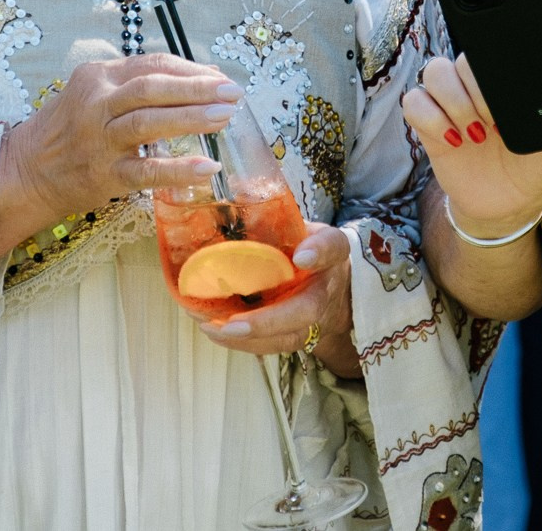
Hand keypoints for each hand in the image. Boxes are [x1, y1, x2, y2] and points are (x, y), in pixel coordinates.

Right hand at [0, 53, 239, 254]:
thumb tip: (203, 79)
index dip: (191, 69)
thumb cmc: (71, 128)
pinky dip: (178, 168)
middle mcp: (96, 104)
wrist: (26, 171)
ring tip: (225, 117)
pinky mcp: (104, 175)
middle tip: (232, 92)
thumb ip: (140, 85)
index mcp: (98, 77)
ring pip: (148, 123)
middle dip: (197, 88)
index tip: (220, 78)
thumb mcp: (96, 93)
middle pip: (152, 88)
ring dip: (191, 118)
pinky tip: (207, 165)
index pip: (152, 64)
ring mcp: (99, 140)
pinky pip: (146, 171)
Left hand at [196, 221, 353, 363]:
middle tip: (232, 324)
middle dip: (267, 321)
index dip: (318, 252)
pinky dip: (239, 343)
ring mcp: (313, 321)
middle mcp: (326, 290)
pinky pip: (270, 347)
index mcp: (330, 252)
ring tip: (210, 327)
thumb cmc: (306, 249)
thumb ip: (273, 214)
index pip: (331, 248)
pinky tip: (212, 330)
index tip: (302, 255)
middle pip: (305, 311)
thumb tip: (236, 195)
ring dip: (245, 338)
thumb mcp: (298, 226)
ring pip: (284, 338)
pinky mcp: (295, 337)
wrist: (332, 287)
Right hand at [403, 54, 541, 236]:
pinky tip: (454, 141)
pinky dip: (430, 118)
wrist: (510, 202)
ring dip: (453, 101)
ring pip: (433, 72)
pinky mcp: (428, 126)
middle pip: (457, 58)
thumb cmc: (536, 163)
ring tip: (475, 134)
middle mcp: (472, 85)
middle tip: (493, 124)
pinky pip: (413, 103)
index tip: (508, 105)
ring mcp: (448, 104)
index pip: (487, 50)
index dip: (491, 72)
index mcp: (502, 79)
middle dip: (473, 91)